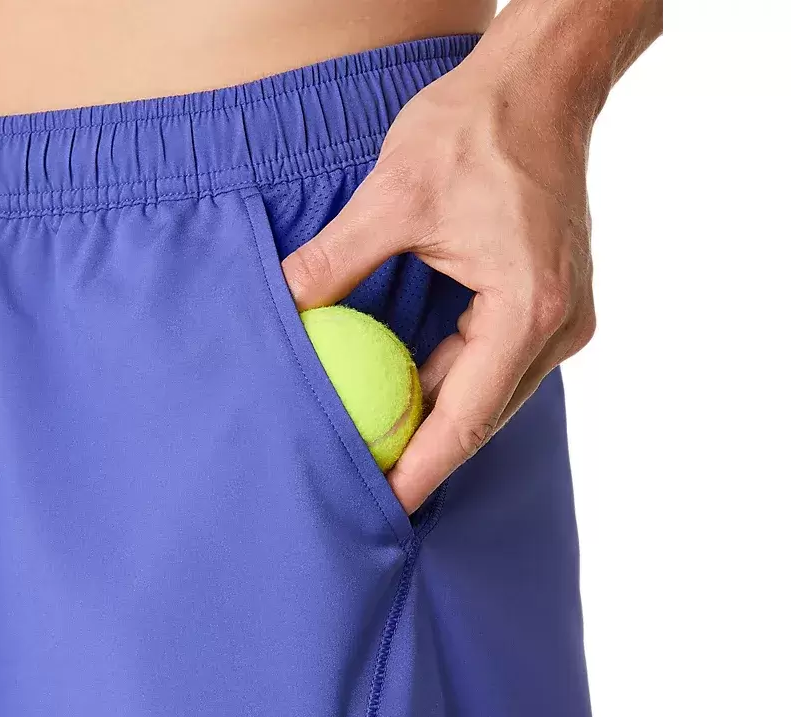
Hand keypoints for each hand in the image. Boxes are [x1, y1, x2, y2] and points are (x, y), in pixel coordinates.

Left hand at [281, 46, 596, 513]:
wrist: (541, 83)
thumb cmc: (479, 128)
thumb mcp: (393, 195)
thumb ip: (335, 260)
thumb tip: (282, 306)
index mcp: (529, 308)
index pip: (468, 415)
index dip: (423, 468)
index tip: (386, 509)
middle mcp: (557, 323)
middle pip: (481, 412)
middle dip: (424, 450)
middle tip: (365, 483)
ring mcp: (559, 314)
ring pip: (487, 388)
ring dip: (433, 412)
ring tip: (377, 442)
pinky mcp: (546, 298)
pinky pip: (493, 357)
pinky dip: (449, 375)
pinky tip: (403, 383)